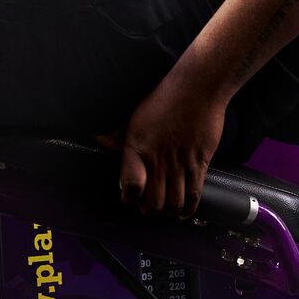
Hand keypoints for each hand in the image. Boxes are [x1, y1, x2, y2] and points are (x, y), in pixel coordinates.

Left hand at [108, 73, 225, 217]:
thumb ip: (118, 135)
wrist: (197, 88)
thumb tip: (99, 140)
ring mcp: (180, 162)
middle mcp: (158, 159)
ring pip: (174, 202)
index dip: (128, 198)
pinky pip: (194, 194)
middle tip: (148, 206)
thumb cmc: (164, 99)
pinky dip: (189, 207)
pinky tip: (183, 210)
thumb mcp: (135, 116)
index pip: (130, 186)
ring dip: (168, 210)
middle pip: (152, 202)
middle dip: (148, 209)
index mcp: (137, 147)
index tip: (129, 197)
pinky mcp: (199, 162)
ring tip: (165, 207)